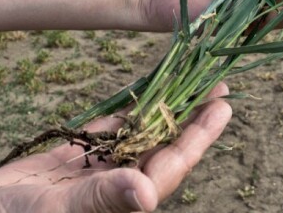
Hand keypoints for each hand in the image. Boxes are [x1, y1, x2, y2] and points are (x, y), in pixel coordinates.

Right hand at [0, 85, 231, 212]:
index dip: (199, 135)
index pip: (172, 163)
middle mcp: (118, 185)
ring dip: (163, 110)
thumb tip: (148, 192)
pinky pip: (108, 132)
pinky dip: (125, 112)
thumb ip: (104, 198)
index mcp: (125, 200)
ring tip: (187, 82)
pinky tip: (142, 93)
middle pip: (164, 145)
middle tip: (217, 85)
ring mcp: (97, 172)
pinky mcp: (75, 162)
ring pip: (139, 136)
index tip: (222, 106)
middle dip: (191, 117)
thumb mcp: (60, 209)